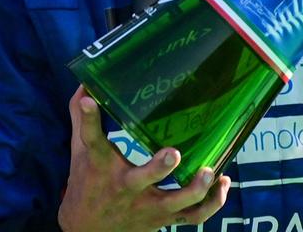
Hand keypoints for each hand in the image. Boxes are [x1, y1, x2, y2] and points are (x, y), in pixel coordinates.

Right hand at [58, 86, 231, 231]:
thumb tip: (84, 85)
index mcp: (102, 164)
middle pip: (142, 179)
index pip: (92, 139)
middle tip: (174, 153)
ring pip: (175, 203)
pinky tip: (222, 183)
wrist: (86, 231)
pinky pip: (192, 217)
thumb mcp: (80, 152)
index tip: (89, 101)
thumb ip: (82, 120)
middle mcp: (126, 185)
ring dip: (195, 189)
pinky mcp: (162, 218)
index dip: (89, 118)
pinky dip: (213, 204)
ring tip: (210, 171)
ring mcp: (147, 205)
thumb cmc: (87, 184)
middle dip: (159, 167)